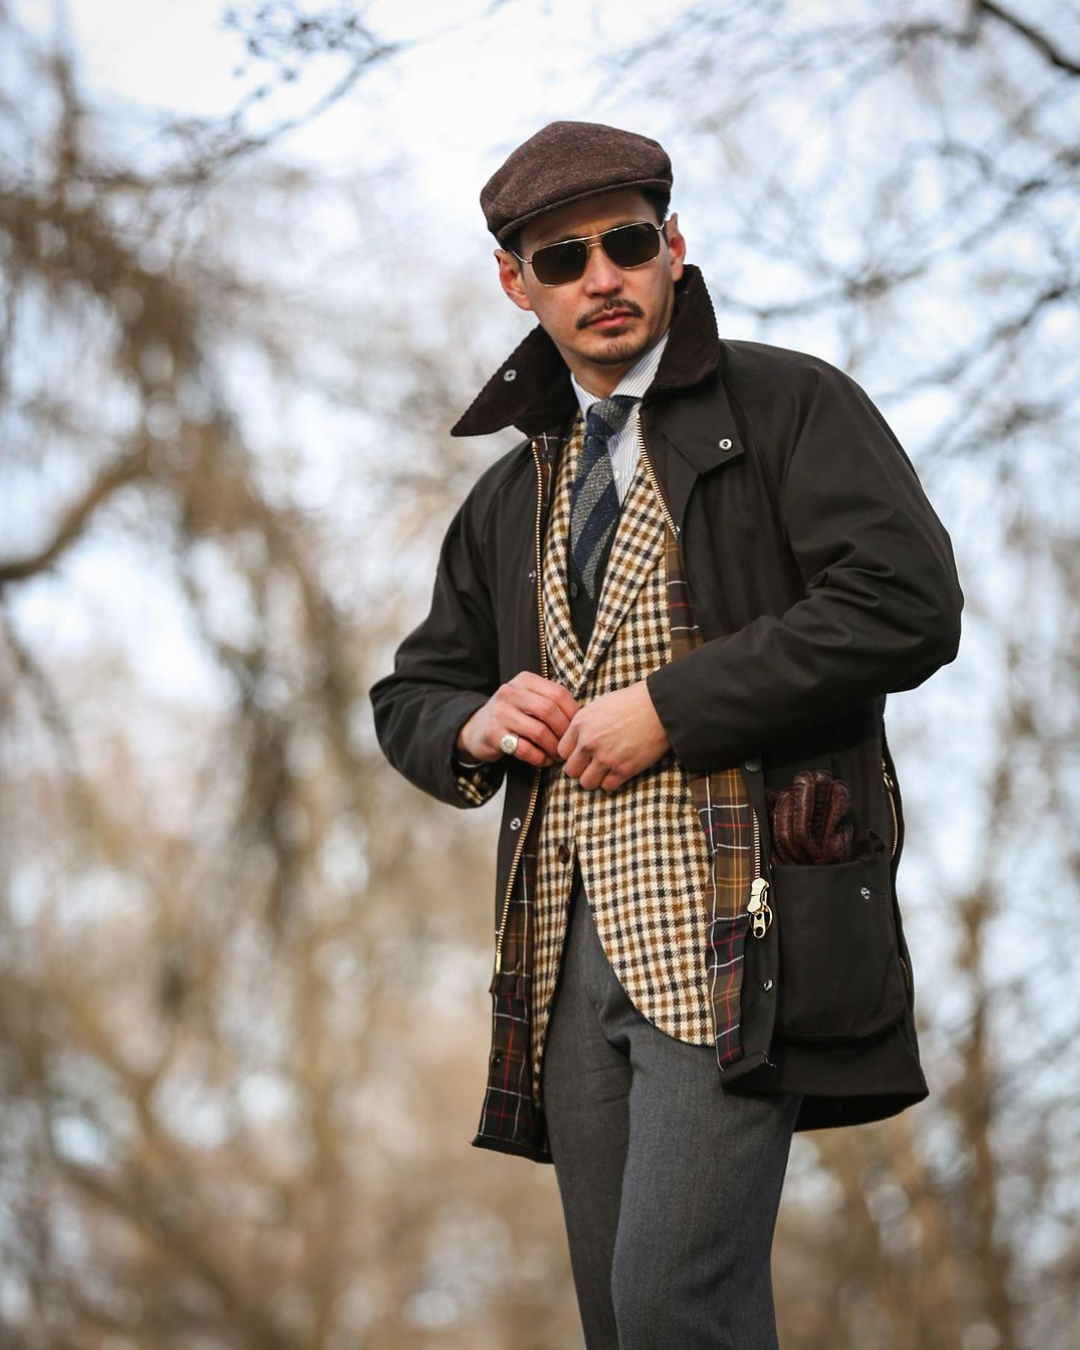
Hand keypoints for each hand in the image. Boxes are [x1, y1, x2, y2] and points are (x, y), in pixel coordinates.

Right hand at [456, 672, 580, 768]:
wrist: (475, 729)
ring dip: (553, 748)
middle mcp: (510, 692)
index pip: (558, 693)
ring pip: (539, 731)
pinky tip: (544, 761)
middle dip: (564, 732)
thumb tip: (583, 717)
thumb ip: (550, 701)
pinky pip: (525, 749)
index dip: (573, 713)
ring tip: (558, 755)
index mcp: (524, 680)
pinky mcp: (493, 735)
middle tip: (570, 745)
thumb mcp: (527, 699)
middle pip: (549, 711)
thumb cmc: (511, 715)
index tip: (579, 728)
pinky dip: (540, 758)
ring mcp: (500, 713)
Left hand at [558, 680, 670, 791]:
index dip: (571, 755)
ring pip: (586, 783)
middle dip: (581, 769)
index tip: (581, 755)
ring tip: (604, 771)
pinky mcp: (623, 769)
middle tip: (592, 765)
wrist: (659, 708)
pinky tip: (618, 772)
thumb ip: (583, 725)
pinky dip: (611, 782)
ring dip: (594, 779)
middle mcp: (588, 742)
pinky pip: (607, 787)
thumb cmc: (630, 703)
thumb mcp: (598, 706)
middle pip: (571, 771)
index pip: (561, 752)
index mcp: (580, 724)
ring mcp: (605, 757)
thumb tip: (575, 742)